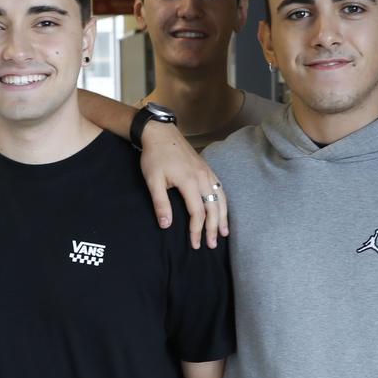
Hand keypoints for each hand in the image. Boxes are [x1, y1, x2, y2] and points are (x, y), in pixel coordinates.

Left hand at [138, 123, 227, 247]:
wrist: (161, 133)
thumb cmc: (155, 156)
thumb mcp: (153, 181)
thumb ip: (160, 203)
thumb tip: (166, 225)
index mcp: (189, 182)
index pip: (198, 212)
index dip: (197, 230)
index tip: (194, 244)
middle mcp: (203, 177)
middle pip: (214, 208)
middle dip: (213, 228)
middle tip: (212, 245)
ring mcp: (207, 172)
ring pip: (221, 198)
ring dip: (223, 217)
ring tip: (224, 232)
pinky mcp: (207, 168)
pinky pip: (220, 188)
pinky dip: (223, 202)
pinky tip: (223, 210)